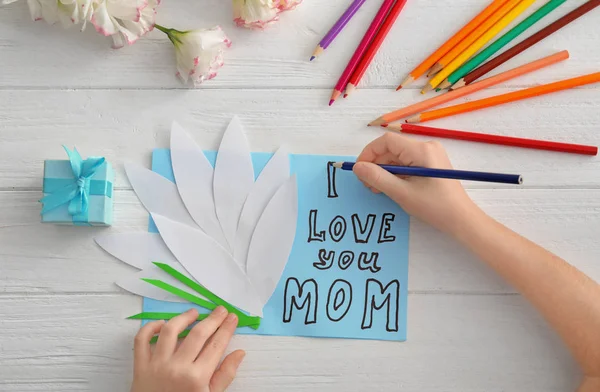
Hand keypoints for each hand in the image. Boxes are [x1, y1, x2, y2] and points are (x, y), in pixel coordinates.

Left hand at [130, 307, 244, 391]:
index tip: (233, 318)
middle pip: (198, 334)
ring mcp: (157, 365)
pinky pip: (141, 340)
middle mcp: (177, 368)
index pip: (216, 345)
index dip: (227, 328)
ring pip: (170, 331)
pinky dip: (150, 328)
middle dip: (213, 319)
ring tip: (194, 313)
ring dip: (184, 318)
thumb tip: (239, 353)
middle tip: (221, 310)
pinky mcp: (140, 366)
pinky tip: (162, 324)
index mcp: (197, 378)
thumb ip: (225, 375)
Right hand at [353, 133, 478, 235]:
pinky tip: (391, 187)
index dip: (369, 153)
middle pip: (391, 149)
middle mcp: (426, 146)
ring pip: (397, 157)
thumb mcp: (402, 193)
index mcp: (421, 150)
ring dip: (384, 171)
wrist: (461, 219)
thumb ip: (377, 178)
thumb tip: (357, 167)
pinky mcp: (431, 163)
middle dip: (376, 165)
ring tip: (378, 189)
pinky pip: (407, 162)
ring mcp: (430, 154)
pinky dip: (395, 173)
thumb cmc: (434, 207)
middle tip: (368, 185)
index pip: (386, 141)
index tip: (360, 170)